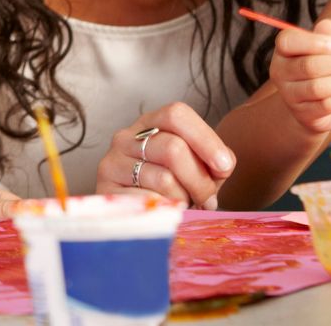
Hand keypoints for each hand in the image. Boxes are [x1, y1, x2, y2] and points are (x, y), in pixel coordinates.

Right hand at [95, 103, 234, 208]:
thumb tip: (222, 165)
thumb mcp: (198, 169)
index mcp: (150, 123)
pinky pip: (149, 202)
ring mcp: (112, 162)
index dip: (204, 138)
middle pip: (173, 148)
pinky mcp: (106, 191)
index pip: (176, 114)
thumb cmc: (175, 188)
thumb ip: (216, 162)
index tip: (224, 165)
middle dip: (199, 180)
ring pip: (164, 179)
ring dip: (184, 198)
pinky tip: (167, 213)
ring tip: (184, 205)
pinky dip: (166, 211)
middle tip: (208, 200)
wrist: (138, 216)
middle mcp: (126, 137)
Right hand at [268, 19, 330, 134]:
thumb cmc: (321, 68)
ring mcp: (289, 95)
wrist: (311, 104)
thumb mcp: (323, 48)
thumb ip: (326, 36)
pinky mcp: (303, 114)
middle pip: (309, 66)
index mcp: (284, 50)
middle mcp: (280, 71)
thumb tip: (328, 26)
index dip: (313, 42)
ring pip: (318, 87)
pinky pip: (326, 105)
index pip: (288, 41)